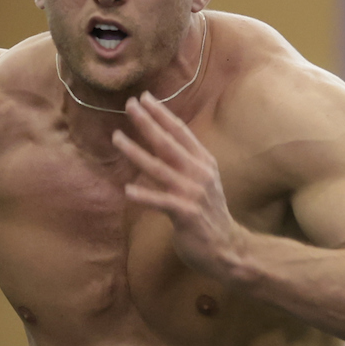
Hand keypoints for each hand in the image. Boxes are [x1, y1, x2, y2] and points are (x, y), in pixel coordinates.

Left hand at [115, 93, 248, 281]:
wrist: (227, 248)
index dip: (162, 114)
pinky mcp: (187, 214)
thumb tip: (162, 143)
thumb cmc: (209, 214)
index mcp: (204, 162)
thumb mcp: (202, 182)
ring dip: (136, 152)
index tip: (144, 97)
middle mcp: (200, 173)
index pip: (180, 132)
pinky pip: (161, 202)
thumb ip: (186, 162)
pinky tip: (127, 190)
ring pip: (159, 168)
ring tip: (116, 138)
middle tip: (129, 104)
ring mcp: (193, 193)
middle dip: (147, 122)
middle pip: (168, 143)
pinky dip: (144, 195)